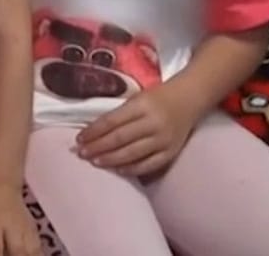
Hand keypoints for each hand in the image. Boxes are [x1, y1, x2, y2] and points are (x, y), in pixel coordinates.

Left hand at [76, 84, 197, 176]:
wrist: (189, 100)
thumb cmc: (158, 98)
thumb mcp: (137, 99)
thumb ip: (119, 114)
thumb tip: (94, 132)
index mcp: (141, 105)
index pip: (112, 121)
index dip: (94, 131)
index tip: (79, 139)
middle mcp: (153, 123)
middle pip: (120, 138)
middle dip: (98, 147)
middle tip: (81, 153)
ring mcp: (163, 139)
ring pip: (133, 153)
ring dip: (111, 159)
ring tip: (94, 161)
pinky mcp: (171, 152)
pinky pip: (149, 164)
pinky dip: (132, 168)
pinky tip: (118, 169)